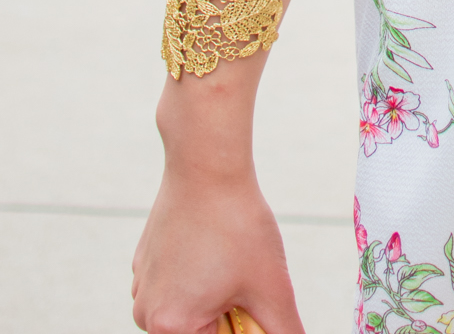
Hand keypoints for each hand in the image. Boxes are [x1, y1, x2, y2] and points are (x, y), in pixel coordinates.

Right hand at [132, 159, 303, 333]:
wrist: (206, 165)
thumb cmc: (237, 223)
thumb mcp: (271, 286)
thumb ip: (284, 330)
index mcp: (169, 327)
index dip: (241, 326)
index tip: (250, 299)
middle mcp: (146, 314)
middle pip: (199, 332)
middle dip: (228, 314)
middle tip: (244, 279)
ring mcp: (141, 287)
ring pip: (189, 309)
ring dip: (214, 297)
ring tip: (230, 259)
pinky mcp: (144, 263)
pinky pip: (176, 285)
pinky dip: (197, 275)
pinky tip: (212, 244)